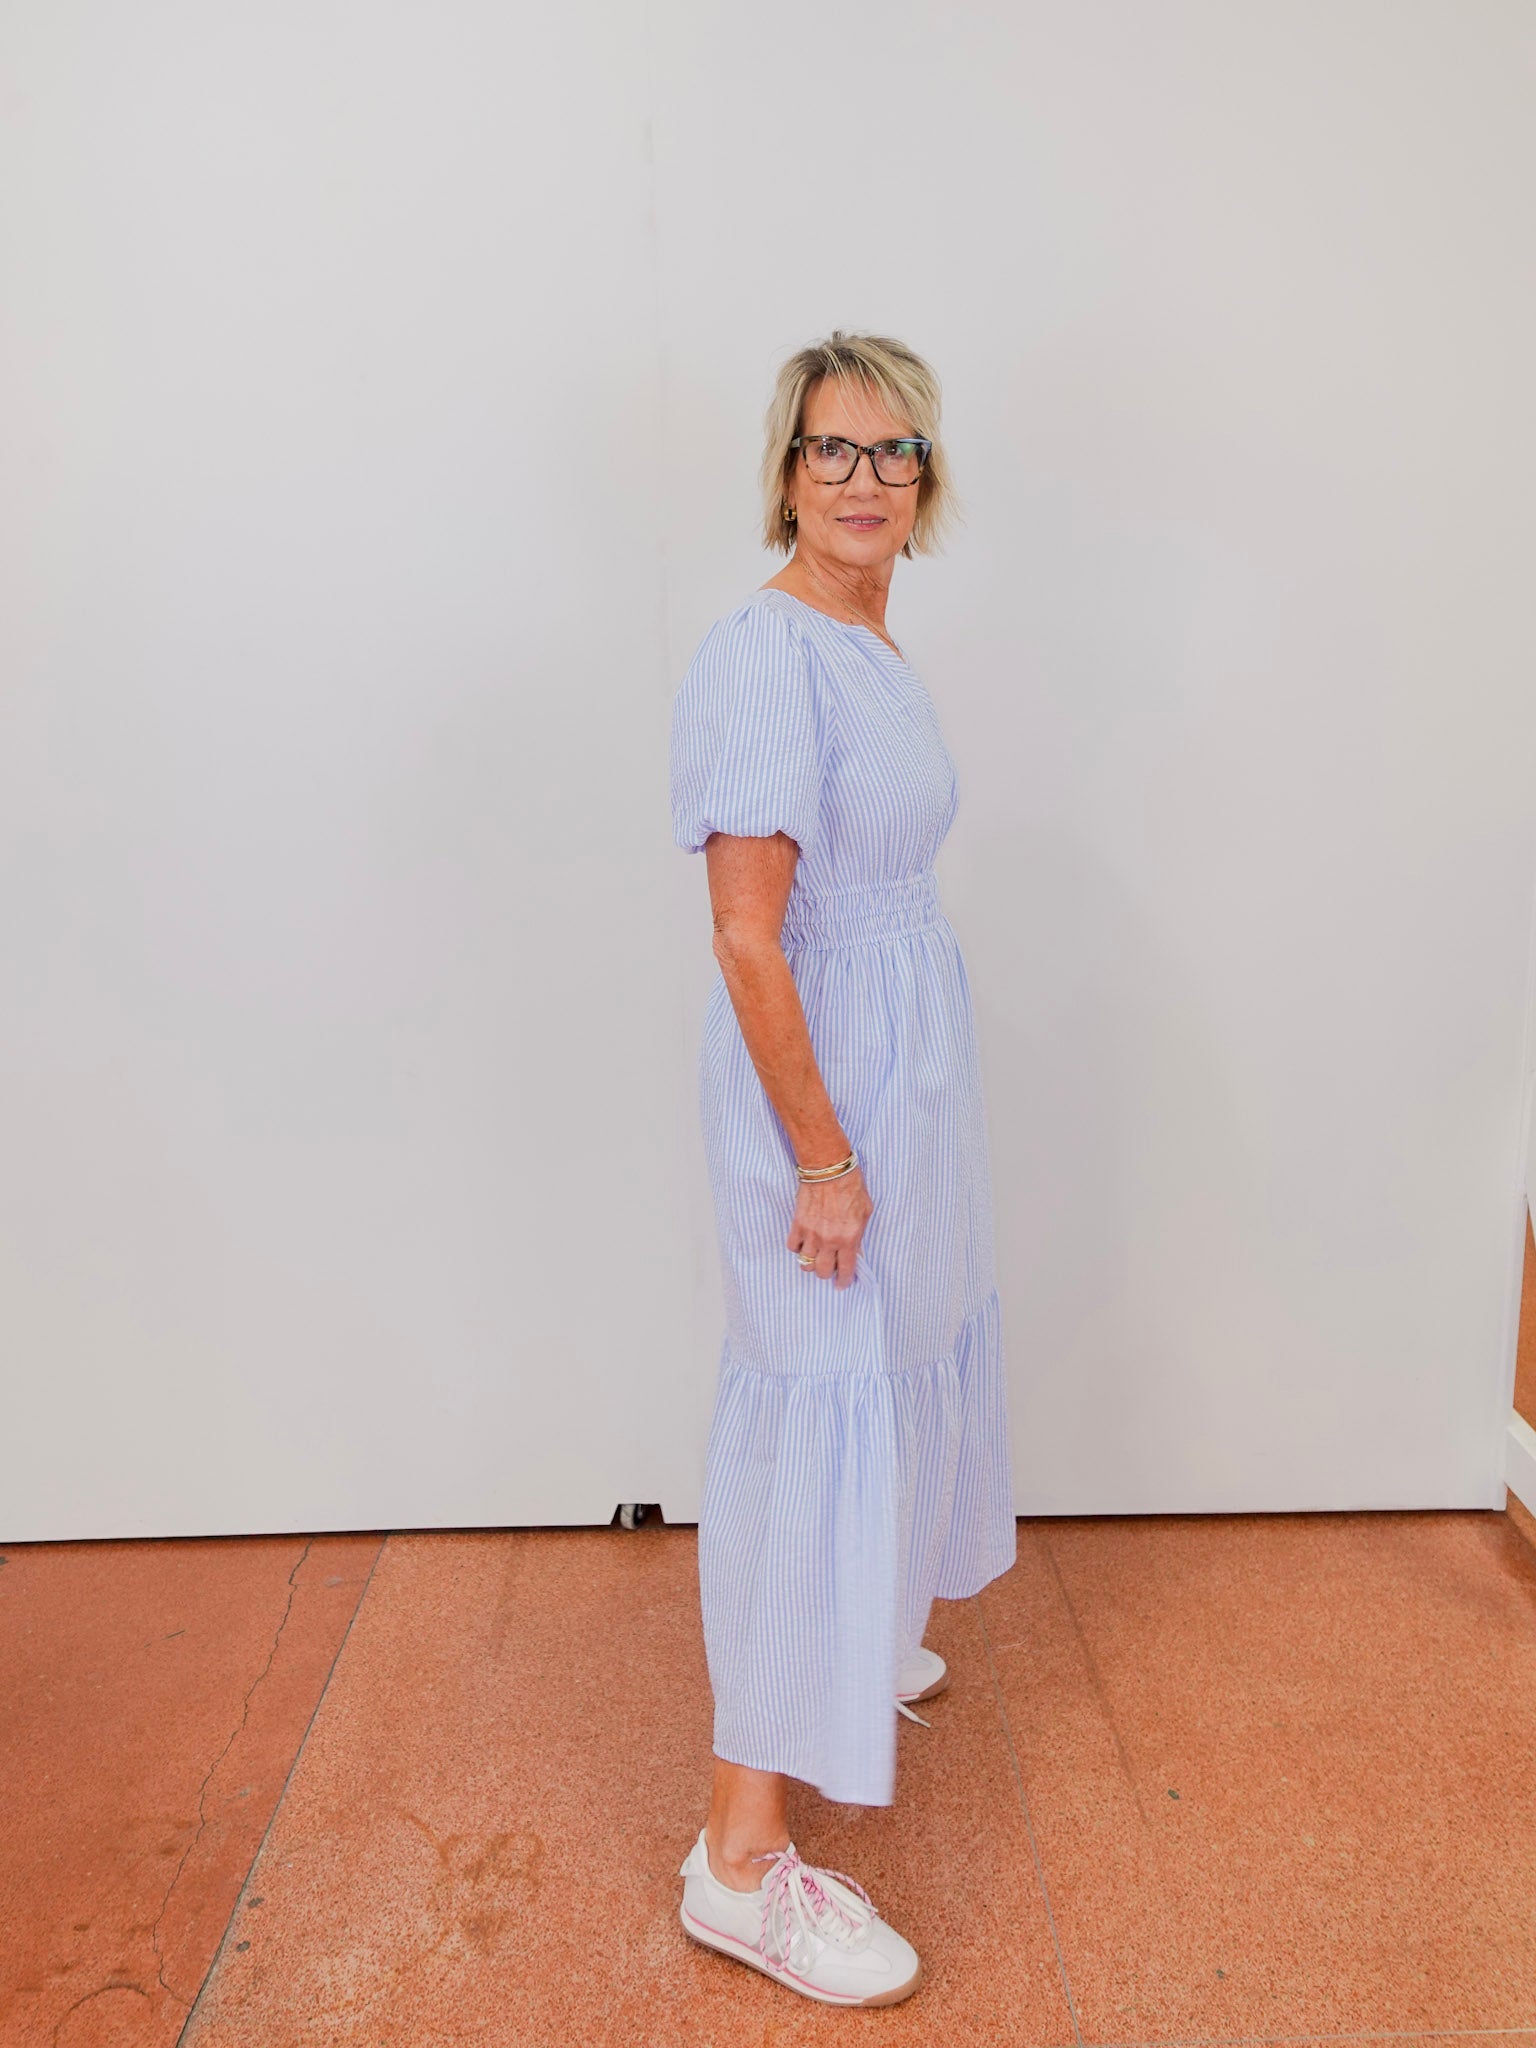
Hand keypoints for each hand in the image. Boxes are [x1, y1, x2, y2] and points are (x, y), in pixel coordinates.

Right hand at [788, 1166, 871, 1289]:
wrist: (828, 1168)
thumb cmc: (851, 1186)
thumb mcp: (866, 1211)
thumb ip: (859, 1234)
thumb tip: (856, 1251)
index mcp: (849, 1238)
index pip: (845, 1270)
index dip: (843, 1281)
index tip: (841, 1284)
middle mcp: (829, 1240)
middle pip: (821, 1272)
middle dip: (826, 1273)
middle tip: (829, 1267)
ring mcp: (811, 1233)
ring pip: (805, 1263)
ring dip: (811, 1262)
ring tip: (815, 1255)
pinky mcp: (798, 1224)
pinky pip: (792, 1246)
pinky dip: (797, 1247)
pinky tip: (804, 1242)